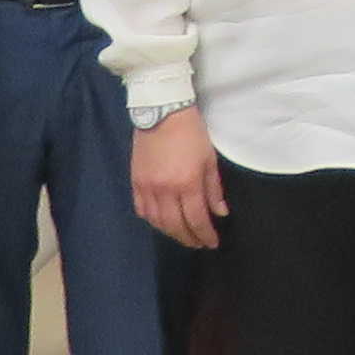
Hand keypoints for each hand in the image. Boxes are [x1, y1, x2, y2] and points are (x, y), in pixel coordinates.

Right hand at [133, 109, 226, 248]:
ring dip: (170, 232)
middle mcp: (165, 190)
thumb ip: (214, 189)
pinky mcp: (135, 181)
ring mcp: (147, 187)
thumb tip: (220, 213)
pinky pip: (141, 209)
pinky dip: (151, 220)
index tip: (212, 242)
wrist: (162, 111)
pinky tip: (161, 221)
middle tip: (198, 243)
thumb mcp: (209, 159)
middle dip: (188, 238)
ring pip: (157, 221)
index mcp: (187, 184)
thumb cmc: (191, 133)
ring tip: (182, 234)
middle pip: (176, 225)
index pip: (197, 219)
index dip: (205, 235)